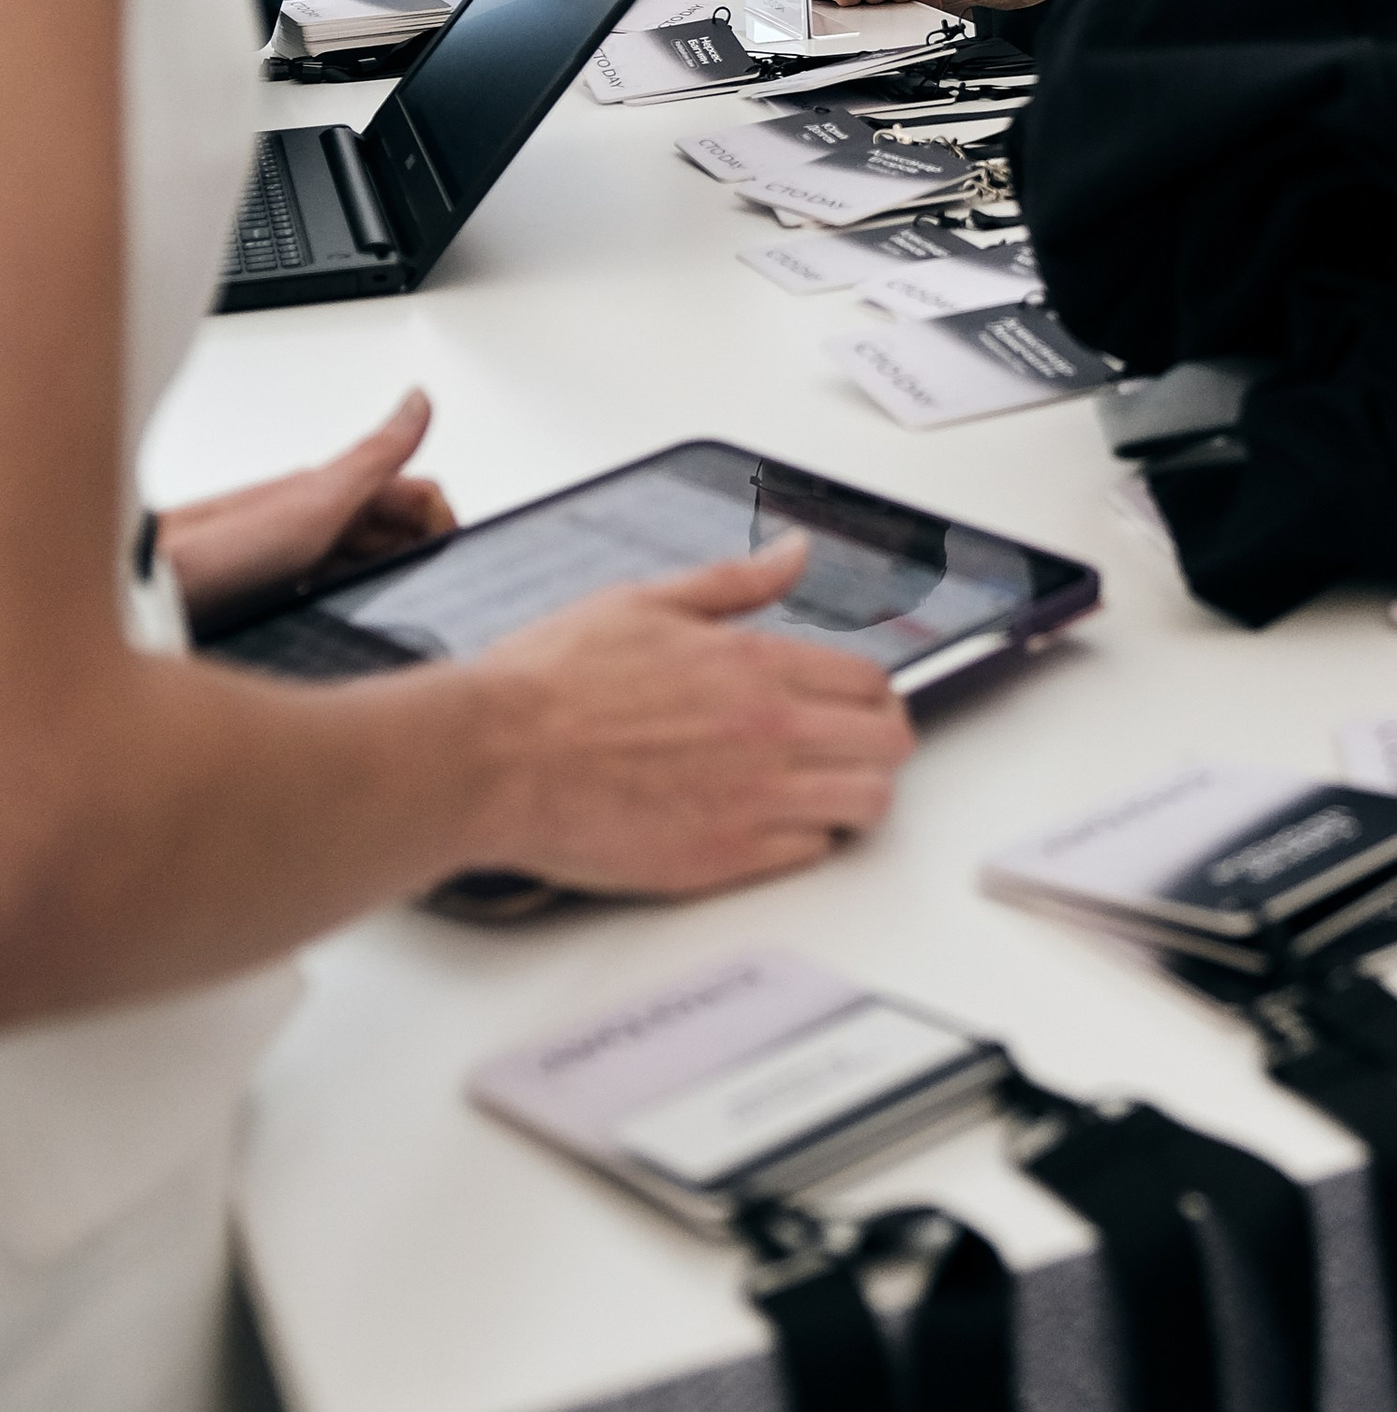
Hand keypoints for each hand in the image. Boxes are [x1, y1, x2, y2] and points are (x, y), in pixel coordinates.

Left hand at [157, 387, 456, 620]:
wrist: (146, 596)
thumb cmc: (217, 550)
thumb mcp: (314, 501)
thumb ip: (374, 457)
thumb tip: (420, 400)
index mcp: (331, 491)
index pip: (417, 495)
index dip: (443, 524)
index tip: (451, 556)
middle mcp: (315, 521)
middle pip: (397, 533)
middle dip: (422, 555)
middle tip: (426, 588)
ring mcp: (296, 559)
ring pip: (367, 567)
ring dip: (389, 586)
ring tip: (396, 612)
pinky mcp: (276, 596)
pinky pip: (334, 599)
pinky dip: (353, 610)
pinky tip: (347, 628)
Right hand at [469, 539, 915, 891]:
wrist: (494, 759)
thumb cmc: (551, 682)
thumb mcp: (646, 600)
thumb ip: (735, 582)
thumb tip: (793, 553)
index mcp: (755, 664)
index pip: (870, 682)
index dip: (870, 692)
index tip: (853, 701)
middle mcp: (769, 732)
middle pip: (888, 744)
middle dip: (880, 741)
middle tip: (852, 746)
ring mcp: (751, 801)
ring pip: (866, 804)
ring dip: (856, 794)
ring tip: (824, 788)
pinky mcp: (722, 858)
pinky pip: (811, 854)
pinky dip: (807, 840)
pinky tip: (775, 824)